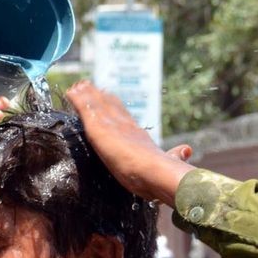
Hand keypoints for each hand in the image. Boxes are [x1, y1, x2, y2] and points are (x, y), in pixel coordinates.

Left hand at [63, 81, 194, 205]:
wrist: (156, 171)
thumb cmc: (162, 172)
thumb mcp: (167, 162)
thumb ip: (175, 155)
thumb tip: (188, 150)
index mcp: (137, 133)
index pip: (123, 115)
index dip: (114, 106)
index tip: (107, 96)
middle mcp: (124, 124)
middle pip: (108, 105)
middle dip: (97, 96)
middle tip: (86, 86)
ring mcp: (111, 124)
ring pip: (95, 104)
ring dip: (85, 94)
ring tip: (76, 86)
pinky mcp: (98, 128)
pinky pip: (85, 109)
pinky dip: (76, 100)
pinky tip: (69, 93)